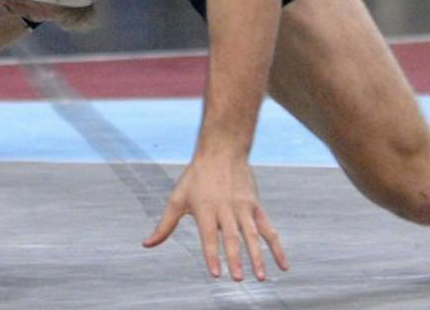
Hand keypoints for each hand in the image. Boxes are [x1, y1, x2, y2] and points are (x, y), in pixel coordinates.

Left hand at [143, 151, 286, 281]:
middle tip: (238, 279)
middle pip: (231, 237)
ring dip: (257, 256)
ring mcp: (243, 208)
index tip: (216, 273)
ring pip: (252, 235)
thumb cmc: (196, 177)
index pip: (208, 236)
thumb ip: (164, 225)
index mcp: (205, 209)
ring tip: (260, 277)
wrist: (222, 150)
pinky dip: (277, 247)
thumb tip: (146, 244)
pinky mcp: (256, 206)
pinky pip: (268, 229)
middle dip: (235, 259)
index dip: (211, 254)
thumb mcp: (177, 199)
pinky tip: (283, 264)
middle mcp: (225, 209)